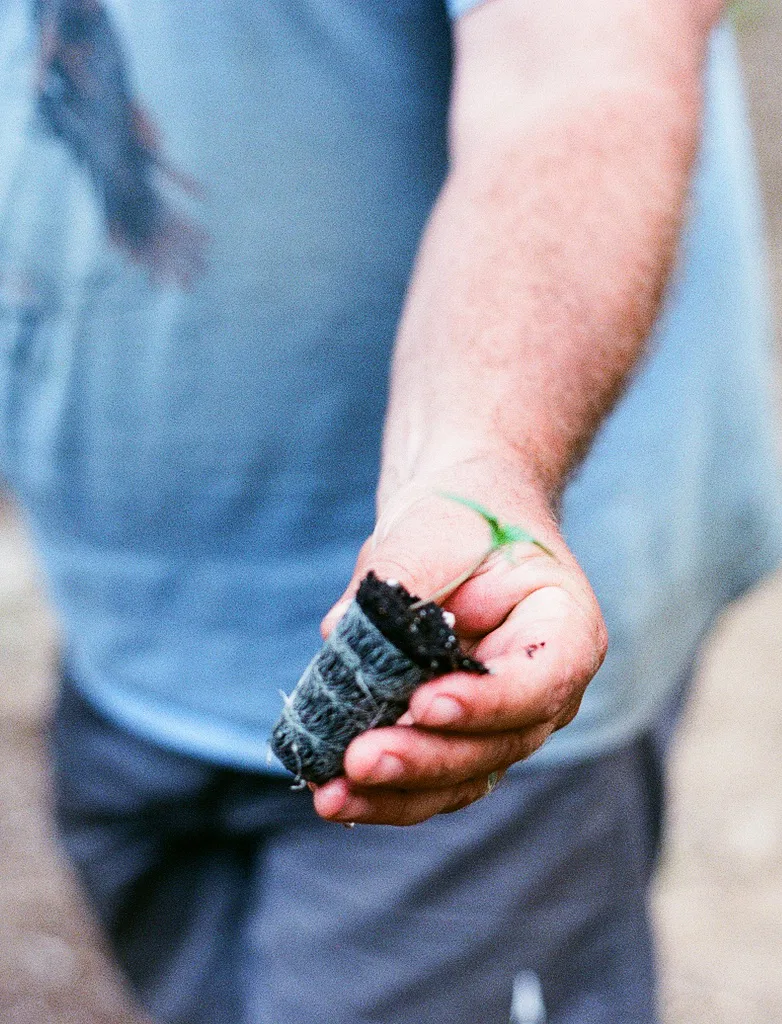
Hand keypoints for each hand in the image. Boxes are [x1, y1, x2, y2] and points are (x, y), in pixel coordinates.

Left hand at [312, 468, 606, 825]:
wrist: (455, 527)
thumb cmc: (459, 518)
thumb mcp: (436, 526)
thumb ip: (400, 576)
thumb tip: (340, 632)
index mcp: (564, 628)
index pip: (541, 680)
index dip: (487, 702)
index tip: (424, 704)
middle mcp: (544, 689)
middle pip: (498, 744)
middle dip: (425, 759)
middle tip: (358, 760)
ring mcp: (502, 723)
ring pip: (460, 778)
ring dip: (395, 794)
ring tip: (330, 794)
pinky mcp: (455, 740)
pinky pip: (428, 782)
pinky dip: (382, 794)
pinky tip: (331, 792)